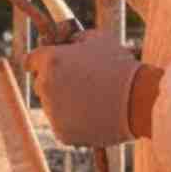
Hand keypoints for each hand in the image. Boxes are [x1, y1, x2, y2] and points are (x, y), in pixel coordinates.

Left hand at [23, 28, 141, 146]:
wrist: (140, 101)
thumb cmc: (120, 66)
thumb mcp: (98, 39)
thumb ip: (74, 38)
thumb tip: (63, 39)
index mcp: (50, 60)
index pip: (30, 61)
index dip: (42, 62)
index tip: (51, 66)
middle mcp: (45, 85)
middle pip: (41, 84)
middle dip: (55, 82)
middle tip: (80, 83)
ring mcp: (52, 111)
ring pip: (51, 106)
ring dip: (64, 102)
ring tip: (93, 100)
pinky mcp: (62, 133)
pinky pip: (62, 125)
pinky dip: (74, 122)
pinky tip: (94, 115)